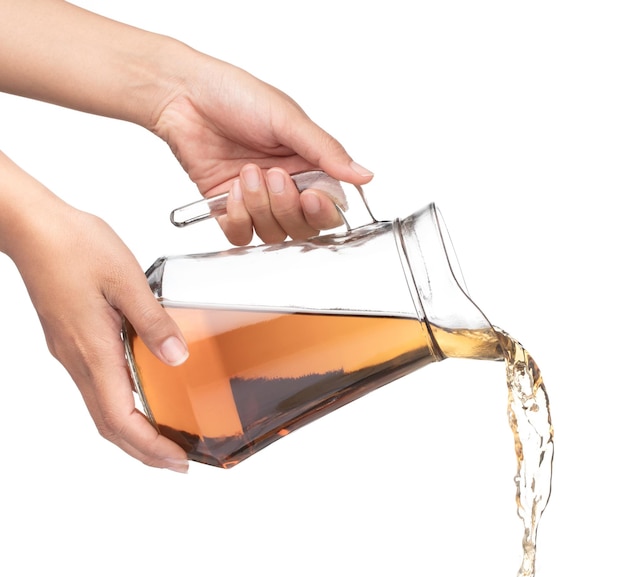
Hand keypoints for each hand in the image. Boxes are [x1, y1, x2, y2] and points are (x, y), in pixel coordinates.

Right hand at [3, 179, 190, 472]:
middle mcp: (78, 359)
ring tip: (163, 439)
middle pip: (110, 424)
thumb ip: (154, 321)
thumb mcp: (126, 279)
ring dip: (133, 431)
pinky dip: (122, 405)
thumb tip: (177, 358)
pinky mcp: (71, 341)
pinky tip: (141, 397)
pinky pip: (97, 387)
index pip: (122, 418)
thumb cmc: (73, 246)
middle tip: (177, 461)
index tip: (177, 460)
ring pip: (102, 409)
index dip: (150, 446)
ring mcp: (71, 352)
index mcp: (93, 349)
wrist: (33, 228)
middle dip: (144, 450)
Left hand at [151, 57, 372, 244]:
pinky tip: (231, 189)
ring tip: (245, 173)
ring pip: (273, 234)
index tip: (310, 196)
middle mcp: (285, 187)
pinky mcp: (228, 208)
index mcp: (307, 165)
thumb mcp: (287, 119)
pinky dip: (237, 218)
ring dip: (259, 207)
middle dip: (287, 207)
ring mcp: (257, 200)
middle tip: (273, 175)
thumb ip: (326, 152)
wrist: (185, 96)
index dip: (322, 211)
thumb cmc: (236, 96)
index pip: (328, 207)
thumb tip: (365, 175)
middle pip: (302, 227)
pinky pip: (241, 235)